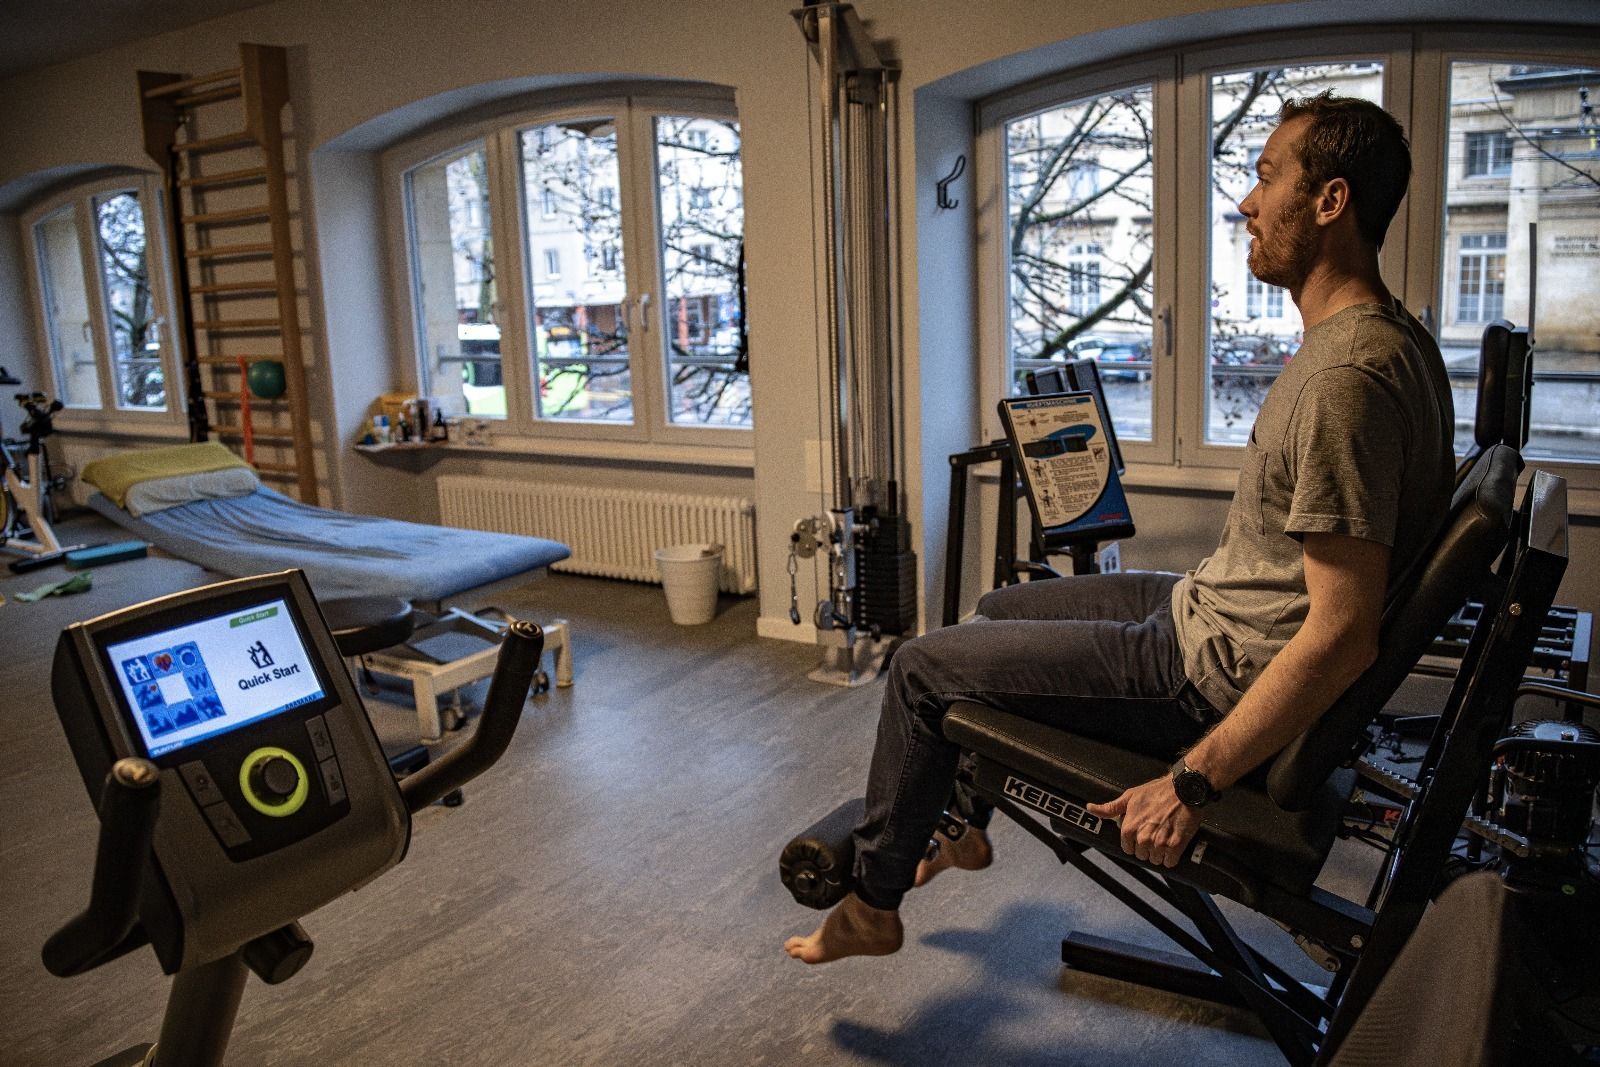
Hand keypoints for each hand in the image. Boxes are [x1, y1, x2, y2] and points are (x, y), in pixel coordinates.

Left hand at [1085, 777, 1201, 868]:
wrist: (1184, 789)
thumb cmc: (1158, 791)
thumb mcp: (1130, 797)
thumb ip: (1110, 808)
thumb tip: (1091, 808)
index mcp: (1129, 828)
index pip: (1127, 849)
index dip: (1134, 842)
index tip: (1142, 834)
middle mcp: (1143, 838)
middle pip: (1142, 856)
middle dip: (1147, 848)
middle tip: (1155, 834)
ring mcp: (1159, 843)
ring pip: (1156, 860)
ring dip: (1160, 853)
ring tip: (1165, 837)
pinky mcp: (1176, 845)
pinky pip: (1170, 862)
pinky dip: (1172, 856)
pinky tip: (1173, 844)